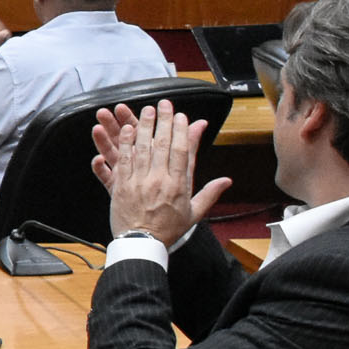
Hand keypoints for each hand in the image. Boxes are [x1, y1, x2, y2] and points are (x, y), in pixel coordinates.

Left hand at [90, 101, 230, 245]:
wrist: (142, 244)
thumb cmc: (168, 230)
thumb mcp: (194, 213)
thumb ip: (210, 193)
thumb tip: (227, 180)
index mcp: (178, 185)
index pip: (182, 151)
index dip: (183, 131)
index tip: (183, 116)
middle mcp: (159, 180)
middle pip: (162, 144)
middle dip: (164, 121)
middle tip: (164, 104)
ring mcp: (138, 181)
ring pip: (142, 148)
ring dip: (143, 126)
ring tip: (146, 110)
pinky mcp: (121, 185)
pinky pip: (123, 159)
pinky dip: (125, 143)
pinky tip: (127, 129)